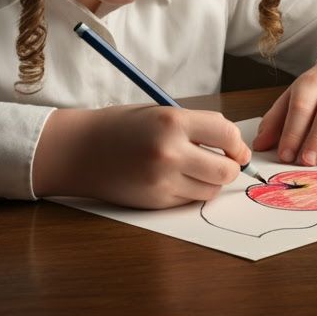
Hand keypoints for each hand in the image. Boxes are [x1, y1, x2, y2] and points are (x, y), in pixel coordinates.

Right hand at [32, 104, 250, 208]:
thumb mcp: (161, 113)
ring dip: (210, 182)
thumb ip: (197, 127)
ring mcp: (162, 181)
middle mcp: (170, 152)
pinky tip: (174, 179)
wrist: (79, 151)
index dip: (237, 144)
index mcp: (173, 122)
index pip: (227, 134)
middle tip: (224, 163)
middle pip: (225, 170)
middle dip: (230, 168)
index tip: (236, 148)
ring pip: (210, 190)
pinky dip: (189, 192)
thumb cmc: (122, 127)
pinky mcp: (155, 202)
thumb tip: (234, 148)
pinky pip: (188, 201)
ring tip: (195, 170)